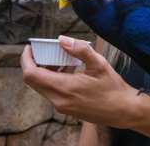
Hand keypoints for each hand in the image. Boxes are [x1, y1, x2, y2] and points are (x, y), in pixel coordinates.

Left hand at [21, 35, 136, 126]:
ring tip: (62, 58)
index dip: (26, 60)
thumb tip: (63, 39)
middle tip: (45, 50)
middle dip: (35, 63)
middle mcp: (59, 100)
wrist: (123, 111)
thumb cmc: (113, 88)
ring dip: (46, 71)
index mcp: (64, 88)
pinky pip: (52, 92)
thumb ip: (80, 50)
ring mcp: (61, 106)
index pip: (31, 75)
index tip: (29, 48)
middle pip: (33, 81)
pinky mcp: (66, 108)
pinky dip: (54, 79)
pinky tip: (71, 70)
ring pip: (42, 86)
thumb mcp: (99, 64)